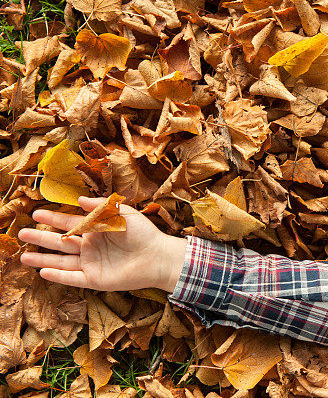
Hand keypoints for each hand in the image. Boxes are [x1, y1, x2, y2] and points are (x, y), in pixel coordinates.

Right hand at [18, 196, 187, 292]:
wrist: (157, 256)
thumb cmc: (143, 233)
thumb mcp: (123, 214)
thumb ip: (101, 207)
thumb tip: (80, 199)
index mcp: (96, 230)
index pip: (70, 224)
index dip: (53, 219)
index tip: (36, 213)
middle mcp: (90, 247)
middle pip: (60, 242)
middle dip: (41, 238)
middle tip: (21, 233)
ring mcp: (91, 263)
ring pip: (61, 261)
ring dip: (43, 259)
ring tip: (23, 255)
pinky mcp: (95, 279)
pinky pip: (72, 278)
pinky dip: (58, 276)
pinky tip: (42, 272)